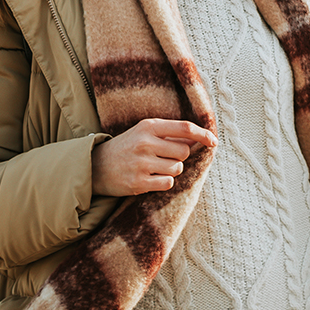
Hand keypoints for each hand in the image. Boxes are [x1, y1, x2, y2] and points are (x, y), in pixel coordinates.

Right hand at [91, 118, 216, 195]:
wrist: (95, 166)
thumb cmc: (126, 147)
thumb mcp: (144, 132)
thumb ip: (169, 133)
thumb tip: (199, 138)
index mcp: (148, 126)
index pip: (185, 127)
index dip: (203, 134)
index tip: (214, 141)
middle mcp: (145, 143)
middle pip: (184, 152)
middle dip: (180, 156)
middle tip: (164, 157)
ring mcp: (141, 163)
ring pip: (177, 169)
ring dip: (171, 170)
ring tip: (154, 168)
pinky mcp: (138, 183)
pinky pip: (168, 183)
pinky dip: (164, 182)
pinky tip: (150, 178)